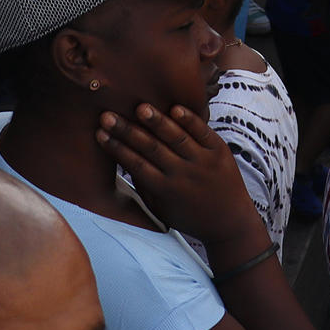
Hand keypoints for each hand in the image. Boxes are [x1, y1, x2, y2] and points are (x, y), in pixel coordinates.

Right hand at [97, 104, 266, 255]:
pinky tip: (174, 108)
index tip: (99, 133)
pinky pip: (203, 132)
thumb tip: (122, 160)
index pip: (136, 165)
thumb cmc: (189, 215)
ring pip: (177, 138)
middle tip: (108, 115)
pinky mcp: (220, 152)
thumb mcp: (162, 208)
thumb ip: (144, 186)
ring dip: (158, 122)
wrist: (230, 222)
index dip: (117, 148)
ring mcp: (203, 162)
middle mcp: (183, 175)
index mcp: (165, 190)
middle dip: (128, 131)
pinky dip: (189, 120)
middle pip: (151, 148)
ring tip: (140, 107)